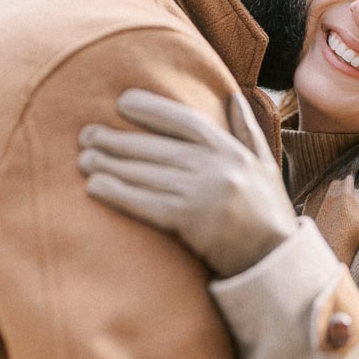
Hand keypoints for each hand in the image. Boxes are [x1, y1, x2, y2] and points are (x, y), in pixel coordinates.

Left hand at [78, 88, 298, 277]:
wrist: (275, 260)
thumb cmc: (268, 211)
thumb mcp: (264, 165)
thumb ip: (246, 130)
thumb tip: (232, 97)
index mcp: (230, 149)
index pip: (183, 120)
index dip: (150, 109)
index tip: (122, 102)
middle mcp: (214, 166)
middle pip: (155, 147)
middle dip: (116, 140)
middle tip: (86, 135)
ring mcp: (201, 194)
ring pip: (145, 173)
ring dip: (109, 165)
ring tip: (83, 160)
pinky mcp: (189, 222)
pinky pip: (145, 203)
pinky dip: (117, 193)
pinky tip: (94, 187)